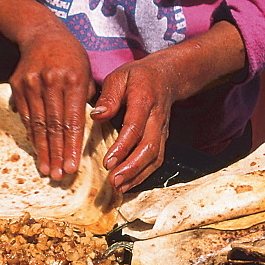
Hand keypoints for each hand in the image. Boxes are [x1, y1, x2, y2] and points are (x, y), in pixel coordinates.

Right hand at [11, 24, 95, 178]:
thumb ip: (90, 99)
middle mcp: (52, 82)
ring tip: (47, 169)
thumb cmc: (70, 56)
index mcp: (74, 80)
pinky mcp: (18, 85)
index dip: (72, 146)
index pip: (73, 120)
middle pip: (54, 126)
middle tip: (59, 175)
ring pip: (38, 124)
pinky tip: (37, 150)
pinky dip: (32, 135)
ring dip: (43, 150)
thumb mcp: (87, 72)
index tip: (72, 166)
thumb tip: (95, 125)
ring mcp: (33, 83)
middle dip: (57, 153)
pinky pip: (26, 116)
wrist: (41, 33)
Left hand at [93, 21, 246, 192]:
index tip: (107, 162)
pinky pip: (156, 161)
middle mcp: (156, 118)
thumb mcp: (120, 76)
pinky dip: (143, 175)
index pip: (134, 127)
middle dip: (131, 168)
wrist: (167, 76)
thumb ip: (109, 96)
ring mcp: (162, 131)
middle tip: (113, 181)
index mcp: (144, 100)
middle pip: (148, 147)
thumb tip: (97, 115)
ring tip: (119, 188)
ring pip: (155, 158)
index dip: (122, 147)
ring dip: (137, 175)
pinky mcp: (162, 139)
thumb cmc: (138, 76)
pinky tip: (128, 184)